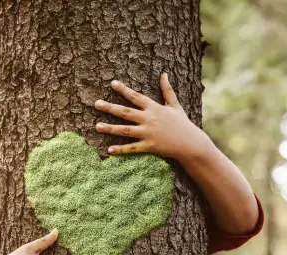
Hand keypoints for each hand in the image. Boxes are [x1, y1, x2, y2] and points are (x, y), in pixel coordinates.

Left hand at [94, 73, 209, 161]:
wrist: (191, 143)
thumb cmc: (182, 123)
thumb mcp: (175, 105)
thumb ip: (167, 90)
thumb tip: (164, 73)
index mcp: (154, 108)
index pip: (136, 96)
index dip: (123, 89)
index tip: (112, 83)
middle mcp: (149, 119)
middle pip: (125, 112)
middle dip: (110, 107)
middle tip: (96, 104)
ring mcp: (148, 133)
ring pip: (125, 130)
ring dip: (110, 128)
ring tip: (97, 126)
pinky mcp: (149, 146)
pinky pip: (132, 148)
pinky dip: (121, 149)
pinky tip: (109, 150)